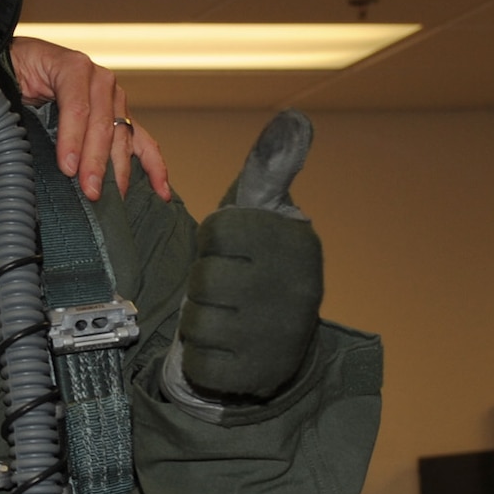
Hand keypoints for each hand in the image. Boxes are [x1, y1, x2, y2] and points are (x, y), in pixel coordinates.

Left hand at [6, 36, 170, 202]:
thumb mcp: (8, 80)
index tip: (67, 168)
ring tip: (114, 197)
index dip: (73, 139)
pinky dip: (153, 165)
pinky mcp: (121, 116)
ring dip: (119, 170)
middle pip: (103, 125)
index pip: (77, 107)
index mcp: (72, 66)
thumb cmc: (14, 71)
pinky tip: (160, 189)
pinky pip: (142, 140)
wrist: (22, 60)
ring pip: (122, 136)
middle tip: (90, 191)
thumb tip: (14, 139)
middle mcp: (99, 80)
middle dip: (97, 162)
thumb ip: (13, 103)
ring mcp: (114, 98)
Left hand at [176, 111, 322, 400]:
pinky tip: (227, 349)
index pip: (218, 233)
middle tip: (230, 291)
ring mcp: (277, 336)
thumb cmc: (259, 268)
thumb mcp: (263, 213)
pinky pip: (198, 360)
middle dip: (206, 286)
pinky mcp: (255, 376)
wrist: (280, 347)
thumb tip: (295, 117)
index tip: (235, 252)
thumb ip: (270, 167)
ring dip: (201, 321)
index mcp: (296, 244)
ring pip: (197, 320)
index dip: (215, 244)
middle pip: (204, 279)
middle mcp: (296, 289)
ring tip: (229, 318)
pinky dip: (202, 357)